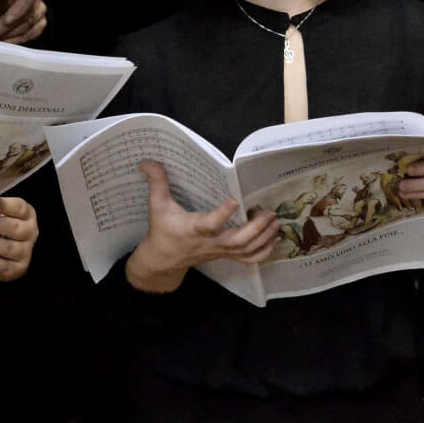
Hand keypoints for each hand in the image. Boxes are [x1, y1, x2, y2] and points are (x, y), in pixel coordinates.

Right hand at [125, 162, 278, 292]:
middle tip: (269, 212)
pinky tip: (274, 240)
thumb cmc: (162, 231)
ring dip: (264, 237)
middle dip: (256, 228)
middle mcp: (210, 242)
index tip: (234, 200)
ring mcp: (220, 251)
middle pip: (238, 241)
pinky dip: (263, 252)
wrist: (163, 261)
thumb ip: (156, 182)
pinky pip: (248, 259)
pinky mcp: (225, 256)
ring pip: (246, 250)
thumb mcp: (157, 206)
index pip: (210, 223)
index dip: (222, 215)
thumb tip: (147, 161)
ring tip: (276, 222)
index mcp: (194, 229)